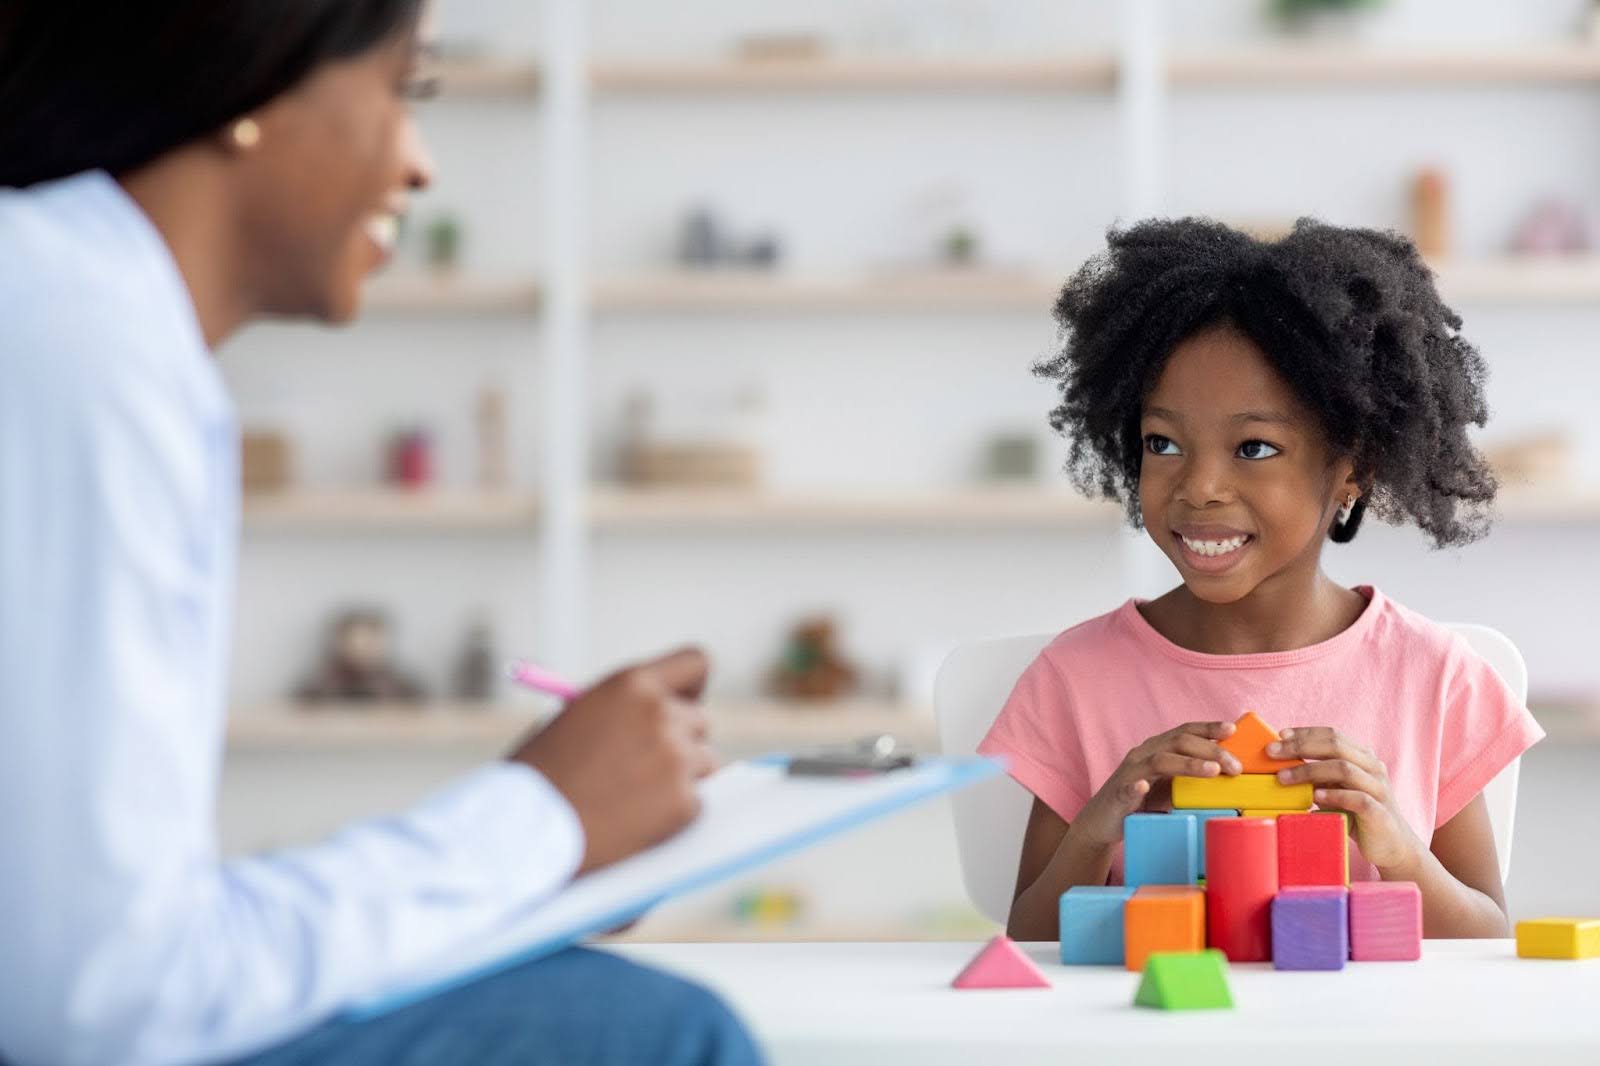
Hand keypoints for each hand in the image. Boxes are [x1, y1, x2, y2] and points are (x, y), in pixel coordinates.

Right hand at [509, 647, 716, 874]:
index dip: (692, 686)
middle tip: (649, 766)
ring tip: (633, 797)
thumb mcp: (576, 718)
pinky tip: (635, 821)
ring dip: (680, 778)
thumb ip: (621, 711)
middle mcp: (660, 713)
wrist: (524, 829)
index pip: (694, 663)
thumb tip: (659, 717)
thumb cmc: (539, 776)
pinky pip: (696, 803)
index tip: (686, 702)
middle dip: (680, 742)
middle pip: (700, 720)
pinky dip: (674, 815)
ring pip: (705, 763)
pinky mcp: (683, 801)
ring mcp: (676, 758)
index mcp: (631, 683)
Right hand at [1074, 721, 1240, 846]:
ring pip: (1158, 761)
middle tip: (1235, 766)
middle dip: (1209, 750)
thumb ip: (1192, 777)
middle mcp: (1143, 755)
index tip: (1232, 729)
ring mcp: (1129, 775)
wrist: (1103, 822)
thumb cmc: (1142, 803)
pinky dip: (1135, 787)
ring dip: (1187, 764)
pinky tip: (1143, 786)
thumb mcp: (1171, 786)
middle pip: (1177, 742)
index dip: (1207, 728)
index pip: (1184, 732)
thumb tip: (1230, 776)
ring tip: (1212, 771)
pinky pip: (1126, 789)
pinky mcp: (1117, 796)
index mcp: (1157, 749)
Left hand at [1268, 727, 1423, 869]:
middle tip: (1272, 752)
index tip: (1280, 735)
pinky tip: (1315, 797)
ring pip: (1344, 769)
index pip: (1333, 735)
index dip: (1305, 733)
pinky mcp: (1380, 812)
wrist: (1393, 846)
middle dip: (1301, 746)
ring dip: (1309, 770)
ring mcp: (1378, 789)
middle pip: (1336, 746)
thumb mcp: (1336, 789)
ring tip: (1283, 777)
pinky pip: (1357, 798)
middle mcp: (1373, 768)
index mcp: (1363, 757)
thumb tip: (1280, 765)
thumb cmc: (1358, 814)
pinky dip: (1334, 795)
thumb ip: (1318, 775)